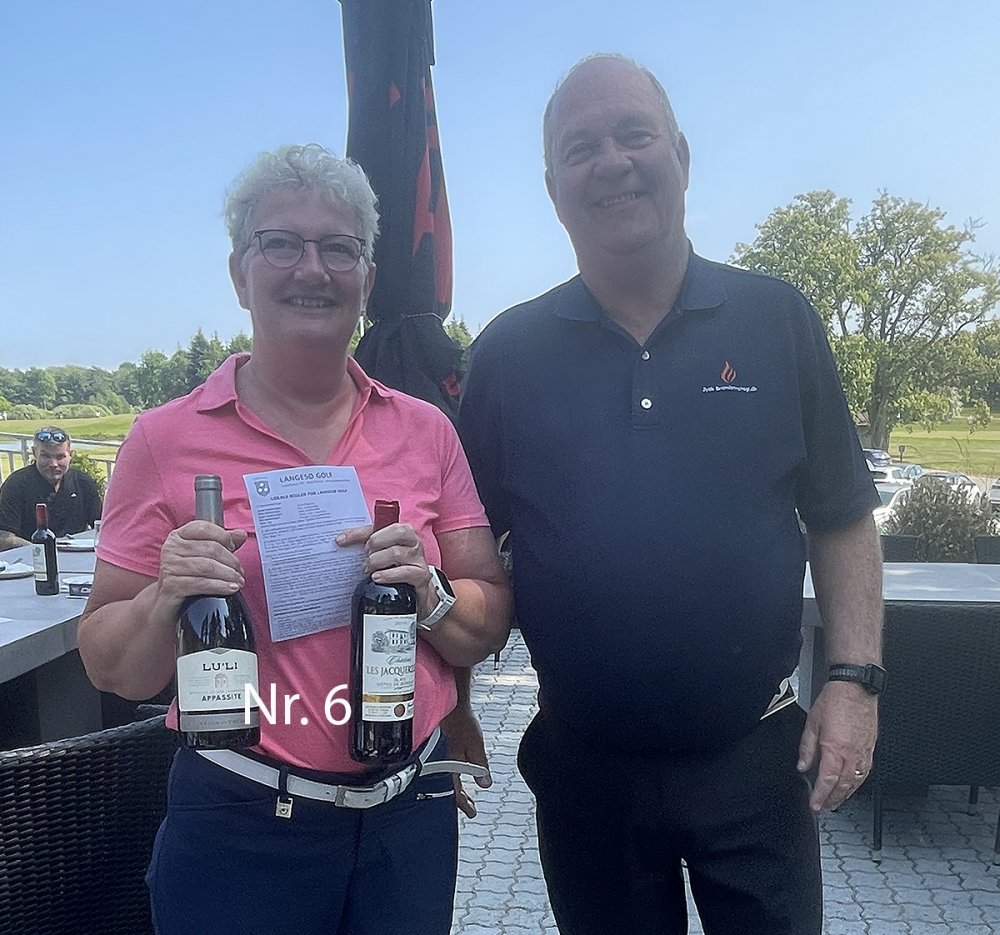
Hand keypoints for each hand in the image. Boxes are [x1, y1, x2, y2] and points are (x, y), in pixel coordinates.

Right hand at [156, 521, 247, 607]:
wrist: (166, 603)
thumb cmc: (187, 576)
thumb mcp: (204, 556)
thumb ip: (222, 543)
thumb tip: (241, 534)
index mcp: (179, 536)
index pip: (204, 528)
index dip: (224, 537)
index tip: (233, 548)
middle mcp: (171, 548)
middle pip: (210, 549)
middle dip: (231, 561)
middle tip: (240, 571)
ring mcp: (169, 566)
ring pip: (208, 566)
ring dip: (228, 574)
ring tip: (238, 581)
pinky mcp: (171, 585)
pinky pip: (201, 583)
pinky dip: (220, 586)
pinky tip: (231, 588)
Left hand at [337, 522, 435, 615]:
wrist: (414, 590)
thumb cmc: (395, 567)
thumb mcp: (381, 553)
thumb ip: (366, 544)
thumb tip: (340, 541)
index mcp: (403, 531)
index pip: (380, 525)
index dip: (359, 532)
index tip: (340, 539)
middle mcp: (414, 541)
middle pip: (396, 532)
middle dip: (375, 543)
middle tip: (365, 556)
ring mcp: (419, 558)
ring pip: (397, 553)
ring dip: (377, 561)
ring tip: (368, 569)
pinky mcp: (421, 575)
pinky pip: (405, 572)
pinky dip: (388, 575)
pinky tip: (377, 578)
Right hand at [439, 704, 492, 818]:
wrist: (451, 704)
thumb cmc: (462, 722)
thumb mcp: (476, 745)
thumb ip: (480, 765)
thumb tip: (486, 784)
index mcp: (450, 764)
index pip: (455, 791)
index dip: (463, 804)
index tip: (472, 813)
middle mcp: (442, 763)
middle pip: (449, 787)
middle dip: (459, 798)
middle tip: (469, 807)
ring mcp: (440, 755)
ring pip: (446, 778)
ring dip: (456, 788)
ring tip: (465, 794)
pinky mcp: (440, 748)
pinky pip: (445, 767)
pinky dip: (452, 775)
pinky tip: (458, 772)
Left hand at [797, 680, 877, 811]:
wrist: (856, 689)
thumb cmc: (834, 702)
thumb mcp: (812, 724)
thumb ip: (807, 748)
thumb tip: (803, 765)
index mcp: (835, 749)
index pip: (827, 781)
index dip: (820, 796)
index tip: (815, 805)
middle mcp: (852, 755)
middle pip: (842, 786)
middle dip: (832, 800)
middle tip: (823, 808)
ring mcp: (863, 753)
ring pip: (855, 782)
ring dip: (845, 795)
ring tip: (835, 802)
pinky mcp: (871, 749)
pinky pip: (864, 773)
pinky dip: (857, 783)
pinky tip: (851, 786)